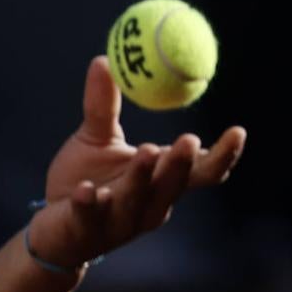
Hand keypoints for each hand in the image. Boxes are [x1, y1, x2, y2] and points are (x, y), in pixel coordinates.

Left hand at [30, 56, 246, 268]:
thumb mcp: (95, 139)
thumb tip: (104, 59)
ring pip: (136, 202)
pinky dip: (90, 204)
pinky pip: (89, 217)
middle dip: (181, 164)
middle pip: (172, 186)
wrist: (53, 229)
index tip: (238, 131)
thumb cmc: (84, 181)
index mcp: (160, 183)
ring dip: (143, 178)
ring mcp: (118, 224)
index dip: (222, 156)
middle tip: (189, 140)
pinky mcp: (84, 232)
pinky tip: (87, 190)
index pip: (200, 173)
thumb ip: (103, 106)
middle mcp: (148, 206)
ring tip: (148, 151)